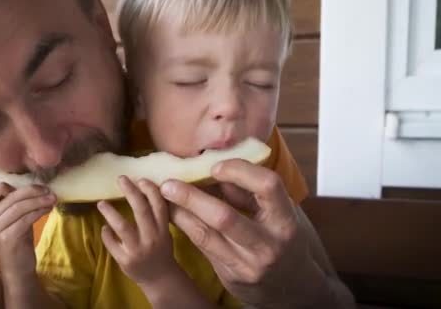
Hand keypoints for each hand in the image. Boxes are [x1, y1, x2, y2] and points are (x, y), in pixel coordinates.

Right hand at [0, 183, 55, 279]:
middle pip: (10, 197)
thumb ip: (17, 203)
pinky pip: (25, 219)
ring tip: (52, 199)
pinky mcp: (6, 239)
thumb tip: (34, 185)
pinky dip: (39, 211)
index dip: (7, 185)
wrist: (18, 270)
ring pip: (19, 207)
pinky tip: (48, 209)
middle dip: (32, 191)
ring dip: (39, 201)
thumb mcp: (16, 219)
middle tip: (49, 191)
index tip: (29, 188)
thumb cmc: (19, 242)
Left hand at [98, 177, 180, 287]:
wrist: (160, 279)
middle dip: (131, 192)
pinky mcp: (124, 260)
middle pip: (141, 211)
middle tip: (121, 179)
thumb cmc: (160, 250)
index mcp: (163, 230)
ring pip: (122, 227)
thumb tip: (142, 189)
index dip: (150, 190)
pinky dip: (106, 234)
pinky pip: (112, 243)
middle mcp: (151, 238)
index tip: (141, 179)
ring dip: (110, 213)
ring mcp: (137, 250)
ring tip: (101, 203)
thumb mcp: (164, 232)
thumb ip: (156, 216)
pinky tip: (104, 228)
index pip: (159, 206)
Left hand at [160, 159, 327, 308]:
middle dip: (192, 197)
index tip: (214, 166)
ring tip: (163, 196)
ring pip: (205, 234)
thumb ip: (249, 194)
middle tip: (168, 183)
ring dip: (180, 212)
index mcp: (285, 220)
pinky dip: (185, 226)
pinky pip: (202, 246)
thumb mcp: (276, 214)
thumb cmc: (280, 238)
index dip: (239, 171)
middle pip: (225, 217)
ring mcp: (248, 264)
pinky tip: (172, 213)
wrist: (290, 287)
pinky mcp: (231, 275)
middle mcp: (269, 244)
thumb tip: (215, 168)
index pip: (268, 186)